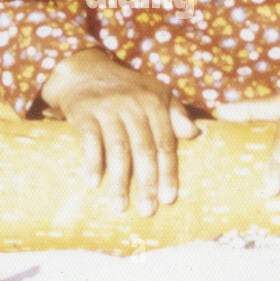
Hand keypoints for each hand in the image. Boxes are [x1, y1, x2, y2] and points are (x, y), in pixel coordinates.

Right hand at [41, 49, 198, 216]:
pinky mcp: (84, 111)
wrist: (84, 70)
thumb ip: (176, 114)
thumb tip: (196, 134)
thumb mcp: (155, 93)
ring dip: (119, 181)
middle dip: (146, 183)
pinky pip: (90, 140)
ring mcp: (107, 107)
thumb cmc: (126, 89)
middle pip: (143, 149)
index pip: (165, 143)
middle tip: (147, 210)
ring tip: (120, 207)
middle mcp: (132, 104)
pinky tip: (94, 183)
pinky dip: (92, 162)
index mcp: (154, 102)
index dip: (168, 172)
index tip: (169, 199)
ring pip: (118, 149)